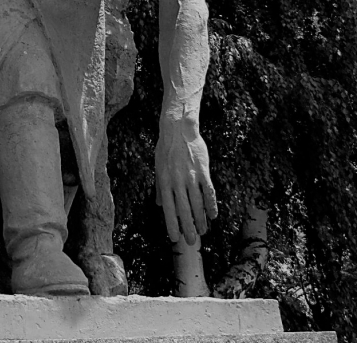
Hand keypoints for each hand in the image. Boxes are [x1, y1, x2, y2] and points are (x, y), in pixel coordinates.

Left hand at [155, 118, 216, 244]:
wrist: (178, 129)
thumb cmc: (166, 149)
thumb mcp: (158, 167)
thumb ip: (161, 188)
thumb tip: (160, 205)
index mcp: (164, 181)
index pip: (168, 208)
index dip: (172, 225)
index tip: (175, 239)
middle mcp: (177, 181)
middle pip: (184, 209)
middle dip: (188, 227)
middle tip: (192, 242)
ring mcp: (191, 176)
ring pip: (197, 203)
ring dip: (200, 219)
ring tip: (203, 231)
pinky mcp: (203, 171)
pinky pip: (208, 191)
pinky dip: (211, 204)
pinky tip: (213, 215)